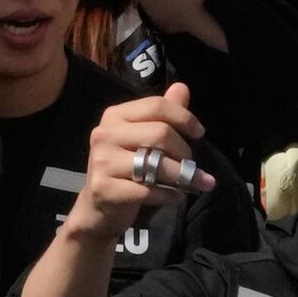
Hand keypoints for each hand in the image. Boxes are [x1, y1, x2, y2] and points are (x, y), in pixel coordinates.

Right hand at [61, 85, 210, 242]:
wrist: (98, 207)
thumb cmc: (126, 169)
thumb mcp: (143, 138)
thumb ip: (163, 114)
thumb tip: (182, 88)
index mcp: (115, 116)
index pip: (156, 106)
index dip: (184, 117)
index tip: (199, 133)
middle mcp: (105, 134)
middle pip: (160, 133)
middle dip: (184, 151)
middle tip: (191, 164)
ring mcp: (102, 162)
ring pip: (157, 164)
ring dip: (183, 176)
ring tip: (194, 183)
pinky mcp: (105, 189)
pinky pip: (149, 191)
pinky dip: (169, 195)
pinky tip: (175, 196)